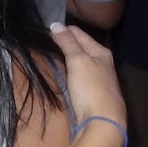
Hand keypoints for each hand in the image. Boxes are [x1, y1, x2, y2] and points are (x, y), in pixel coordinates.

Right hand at [49, 22, 124, 145]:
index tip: (44, 30)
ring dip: (66, 56)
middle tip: (43, 41)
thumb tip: (55, 25)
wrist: (104, 121)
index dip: (62, 30)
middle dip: (64, 42)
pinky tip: (62, 72)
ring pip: (79, 60)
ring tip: (49, 54)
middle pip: (80, 46)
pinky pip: (78, 73)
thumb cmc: (91, 88)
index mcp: (100, 51)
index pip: (78, 33)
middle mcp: (102, 62)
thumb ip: (67, 42)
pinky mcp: (93, 91)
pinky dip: (69, 69)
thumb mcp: (78, 61)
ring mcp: (99, 77)